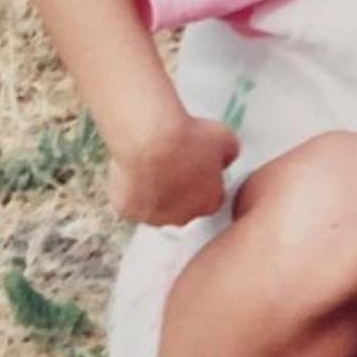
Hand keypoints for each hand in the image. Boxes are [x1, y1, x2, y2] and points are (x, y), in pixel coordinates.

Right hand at [107, 115, 239, 225]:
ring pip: (155, 207)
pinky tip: (135, 170)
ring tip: (153, 166)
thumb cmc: (187, 139)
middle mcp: (183, 217)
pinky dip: (131, 190)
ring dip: (156, 193)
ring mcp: (153, 216)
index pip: (211, 199)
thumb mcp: (227, 140)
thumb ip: (228, 155)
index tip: (198, 169)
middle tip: (175, 166)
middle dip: (181, 191)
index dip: (204, 182)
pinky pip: (130, 202)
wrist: (151, 140)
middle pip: (184, 208)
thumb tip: (226, 155)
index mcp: (210, 203)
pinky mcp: (127, 210)